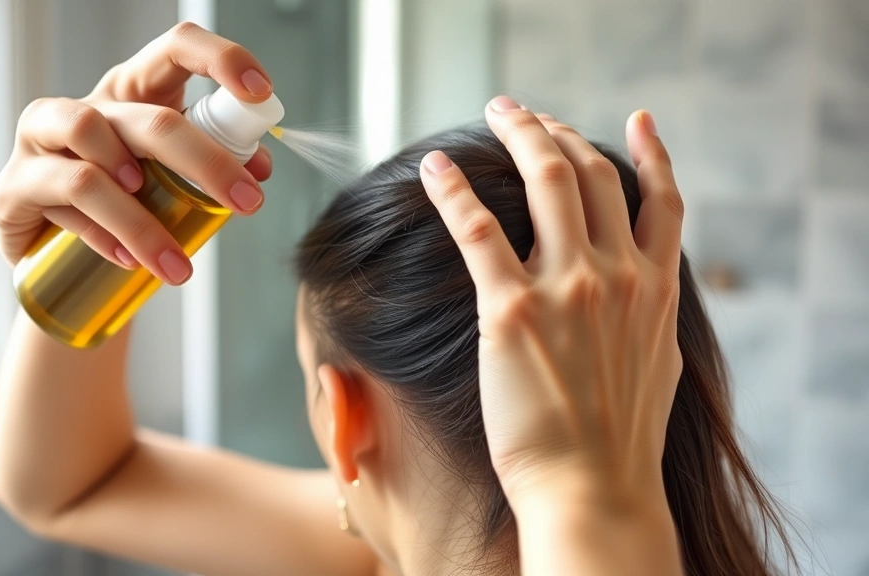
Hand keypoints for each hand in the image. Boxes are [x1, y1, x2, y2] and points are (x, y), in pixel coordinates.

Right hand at [0, 23, 273, 284]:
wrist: (50, 256)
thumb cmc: (116, 204)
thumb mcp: (166, 180)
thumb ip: (209, 168)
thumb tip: (259, 169)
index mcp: (129, 93)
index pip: (175, 50)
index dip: (220, 60)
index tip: (260, 93)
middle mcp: (83, 107)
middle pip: (148, 120)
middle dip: (206, 163)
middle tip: (247, 202)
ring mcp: (39, 143)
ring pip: (96, 169)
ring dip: (143, 220)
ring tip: (176, 259)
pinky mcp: (12, 189)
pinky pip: (64, 205)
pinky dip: (104, 236)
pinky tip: (130, 262)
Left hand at [419, 96, 683, 502]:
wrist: (593, 490)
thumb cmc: (619, 442)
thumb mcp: (658, 367)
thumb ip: (651, 317)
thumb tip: (644, 291)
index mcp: (658, 290)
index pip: (663, 201)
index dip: (651, 153)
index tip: (636, 121)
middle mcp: (620, 276)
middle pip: (594, 174)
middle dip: (561, 131)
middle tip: (531, 114)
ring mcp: (569, 288)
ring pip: (547, 180)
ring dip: (521, 133)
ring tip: (499, 112)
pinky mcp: (511, 309)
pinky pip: (478, 229)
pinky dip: (455, 190)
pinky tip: (436, 168)